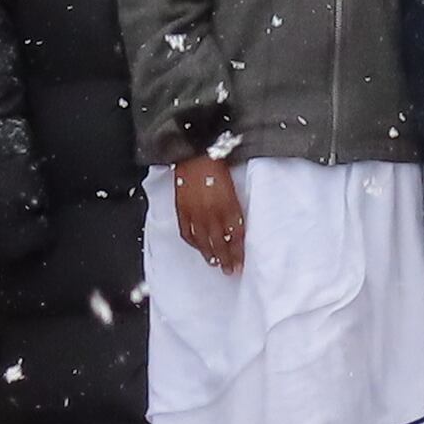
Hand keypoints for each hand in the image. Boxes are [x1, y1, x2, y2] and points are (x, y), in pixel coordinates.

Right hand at [172, 157, 246, 274]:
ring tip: (216, 265)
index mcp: (227, 205)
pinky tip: (198, 248)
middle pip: (220, 242)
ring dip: (211, 255)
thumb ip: (234, 206)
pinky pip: (187, 232)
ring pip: (204, 241)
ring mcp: (195, 212)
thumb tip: (237, 227)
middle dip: (226, 259)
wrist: (194, 152)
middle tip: (230, 272)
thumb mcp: (232, 185)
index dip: (238, 251)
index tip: (241, 263)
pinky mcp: (182, 209)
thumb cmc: (216, 164)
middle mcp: (212, 212)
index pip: (235, 235)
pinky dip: (193, 243)